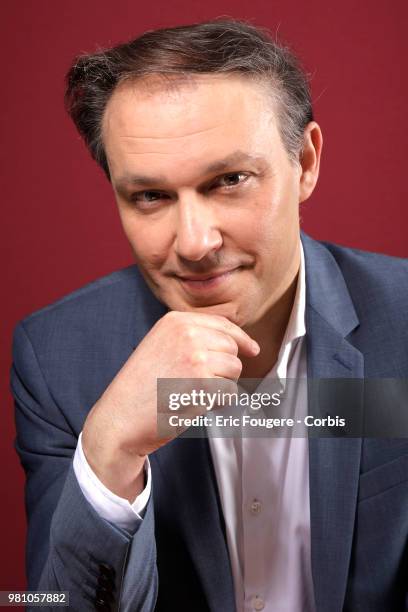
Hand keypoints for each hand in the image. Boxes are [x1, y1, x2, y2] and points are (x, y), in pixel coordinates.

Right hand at [82, 311, 258, 500]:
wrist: (121, 417)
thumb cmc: (141, 388)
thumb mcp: (161, 345)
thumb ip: (192, 337)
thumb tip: (237, 341)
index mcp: (175, 320)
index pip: (223, 324)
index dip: (241, 339)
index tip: (252, 349)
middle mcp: (187, 333)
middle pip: (232, 347)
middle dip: (225, 368)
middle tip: (200, 384)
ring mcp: (196, 357)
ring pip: (235, 369)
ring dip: (222, 386)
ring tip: (193, 394)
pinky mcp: (203, 384)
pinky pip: (230, 392)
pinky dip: (218, 403)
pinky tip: (194, 405)